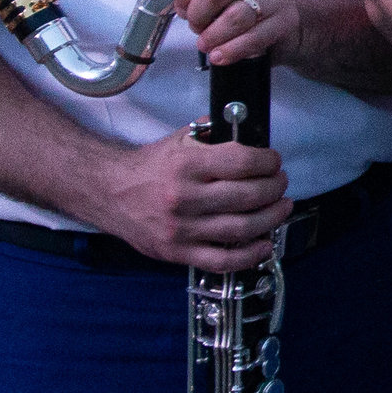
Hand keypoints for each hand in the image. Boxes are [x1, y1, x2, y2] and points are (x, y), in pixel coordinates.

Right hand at [85, 126, 292, 272]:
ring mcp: (182, 228)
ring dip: (271, 218)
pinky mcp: (178, 252)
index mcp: (186, 164)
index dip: (267, 161)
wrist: (109, 192)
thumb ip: (214, 135)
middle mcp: (184, 197)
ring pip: (241, 229)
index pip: (242, 162)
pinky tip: (265, 244)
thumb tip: (250, 132)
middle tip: (281, 182)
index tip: (274, 161)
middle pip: (248, 196)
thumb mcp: (181, 139)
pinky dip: (249, 255)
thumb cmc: (150, 166)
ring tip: (282, 207)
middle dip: (274, 188)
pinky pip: (221, 260)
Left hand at [158, 0, 297, 66]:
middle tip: (198, 27)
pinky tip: (220, 55)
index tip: (184, 8)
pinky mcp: (287, 19)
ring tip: (208, 43)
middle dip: (198, 15)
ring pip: (234, 16)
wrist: (280, 22)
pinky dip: (230, 51)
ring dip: (212, 36)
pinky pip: (252, 38)